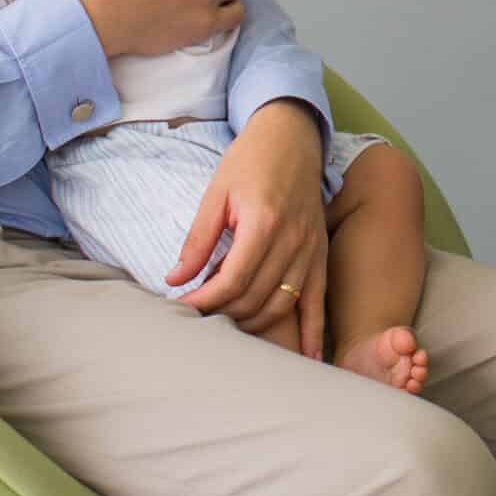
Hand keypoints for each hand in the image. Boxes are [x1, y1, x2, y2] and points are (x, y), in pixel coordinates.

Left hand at [170, 100, 331, 356]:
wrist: (292, 136)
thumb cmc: (250, 160)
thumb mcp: (216, 193)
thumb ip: (198, 239)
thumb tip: (175, 280)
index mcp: (264, 221)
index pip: (233, 280)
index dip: (205, 301)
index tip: (183, 307)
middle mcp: (292, 239)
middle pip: (256, 297)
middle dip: (224, 313)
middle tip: (199, 319)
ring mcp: (310, 249)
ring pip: (282, 304)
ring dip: (254, 323)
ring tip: (229, 327)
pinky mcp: (321, 254)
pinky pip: (317, 301)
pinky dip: (312, 333)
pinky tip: (306, 358)